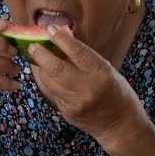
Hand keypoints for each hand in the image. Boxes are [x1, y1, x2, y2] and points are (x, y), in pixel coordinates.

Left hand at [28, 25, 144, 148]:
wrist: (121, 126)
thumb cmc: (118, 93)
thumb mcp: (108, 70)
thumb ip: (86, 57)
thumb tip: (65, 36)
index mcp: (102, 74)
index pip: (78, 52)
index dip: (61, 39)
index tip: (50, 29)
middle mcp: (87, 88)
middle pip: (57, 68)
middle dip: (41, 54)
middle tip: (33, 45)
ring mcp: (75, 102)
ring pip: (48, 81)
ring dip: (39, 67)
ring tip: (34, 56)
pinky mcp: (67, 112)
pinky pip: (50, 93)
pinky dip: (44, 80)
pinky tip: (42, 72)